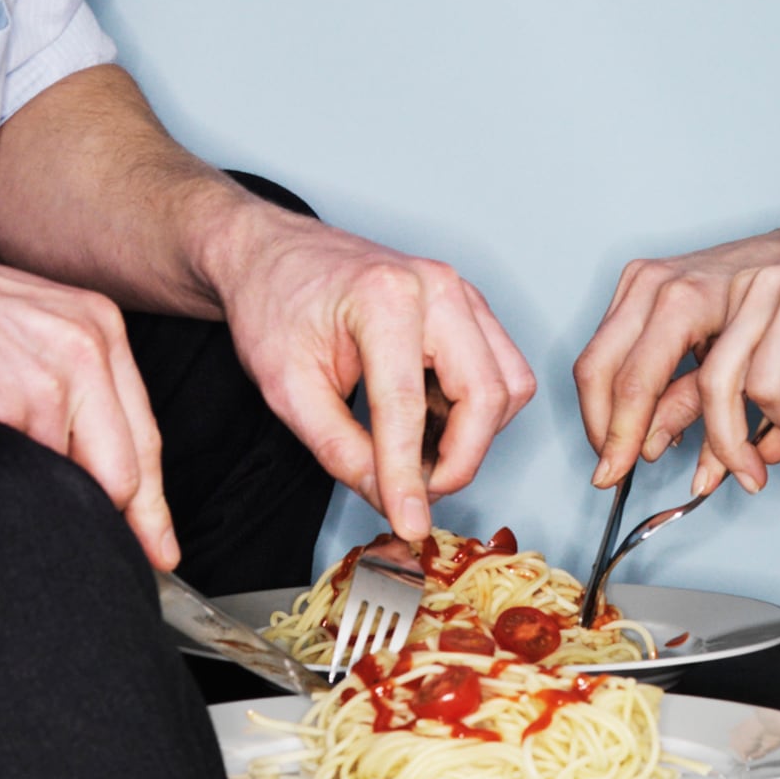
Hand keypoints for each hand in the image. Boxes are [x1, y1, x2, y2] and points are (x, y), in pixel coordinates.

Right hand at [0, 232, 178, 566]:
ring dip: (45, 507)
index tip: (159, 547)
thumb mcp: (21, 330)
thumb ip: (67, 386)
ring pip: (74, 486)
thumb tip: (93, 470)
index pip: (144, 436)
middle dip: (118, 527)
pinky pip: (22, 484)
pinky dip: (5, 496)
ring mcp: (49, 378)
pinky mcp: (7, 407)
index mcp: (97, 325)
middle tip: (119, 564)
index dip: (152, 504)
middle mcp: (86, 346)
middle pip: (125, 473)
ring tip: (4, 492)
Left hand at [207, 206, 536, 543]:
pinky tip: (428, 421)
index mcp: (385, 297)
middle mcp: (436, 286)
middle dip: (461, 459)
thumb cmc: (274, 307)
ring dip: (474, 434)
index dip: (409, 476)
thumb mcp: (288, 389)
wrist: (271, 257)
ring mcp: (460, 293)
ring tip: (417, 451)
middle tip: (419, 492)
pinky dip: (476, 411)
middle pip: (486, 394)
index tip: (410, 521)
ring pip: (508, 384)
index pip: (408, 406)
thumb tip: (390, 499)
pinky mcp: (468, 307)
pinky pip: (501, 371)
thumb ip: (340, 451)